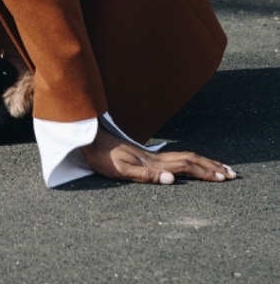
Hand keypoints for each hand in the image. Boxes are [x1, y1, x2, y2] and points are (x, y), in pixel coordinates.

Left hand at [81, 125, 237, 184]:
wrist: (87, 138)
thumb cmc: (102, 157)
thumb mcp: (120, 170)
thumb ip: (146, 176)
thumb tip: (172, 180)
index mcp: (154, 163)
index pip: (186, 166)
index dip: (206, 171)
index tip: (224, 177)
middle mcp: (155, 158)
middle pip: (190, 160)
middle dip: (211, 167)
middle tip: (231, 174)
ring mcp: (151, 156)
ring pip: (183, 158)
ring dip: (203, 163)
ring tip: (218, 168)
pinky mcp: (144, 156)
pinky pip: (173, 158)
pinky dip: (188, 162)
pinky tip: (190, 165)